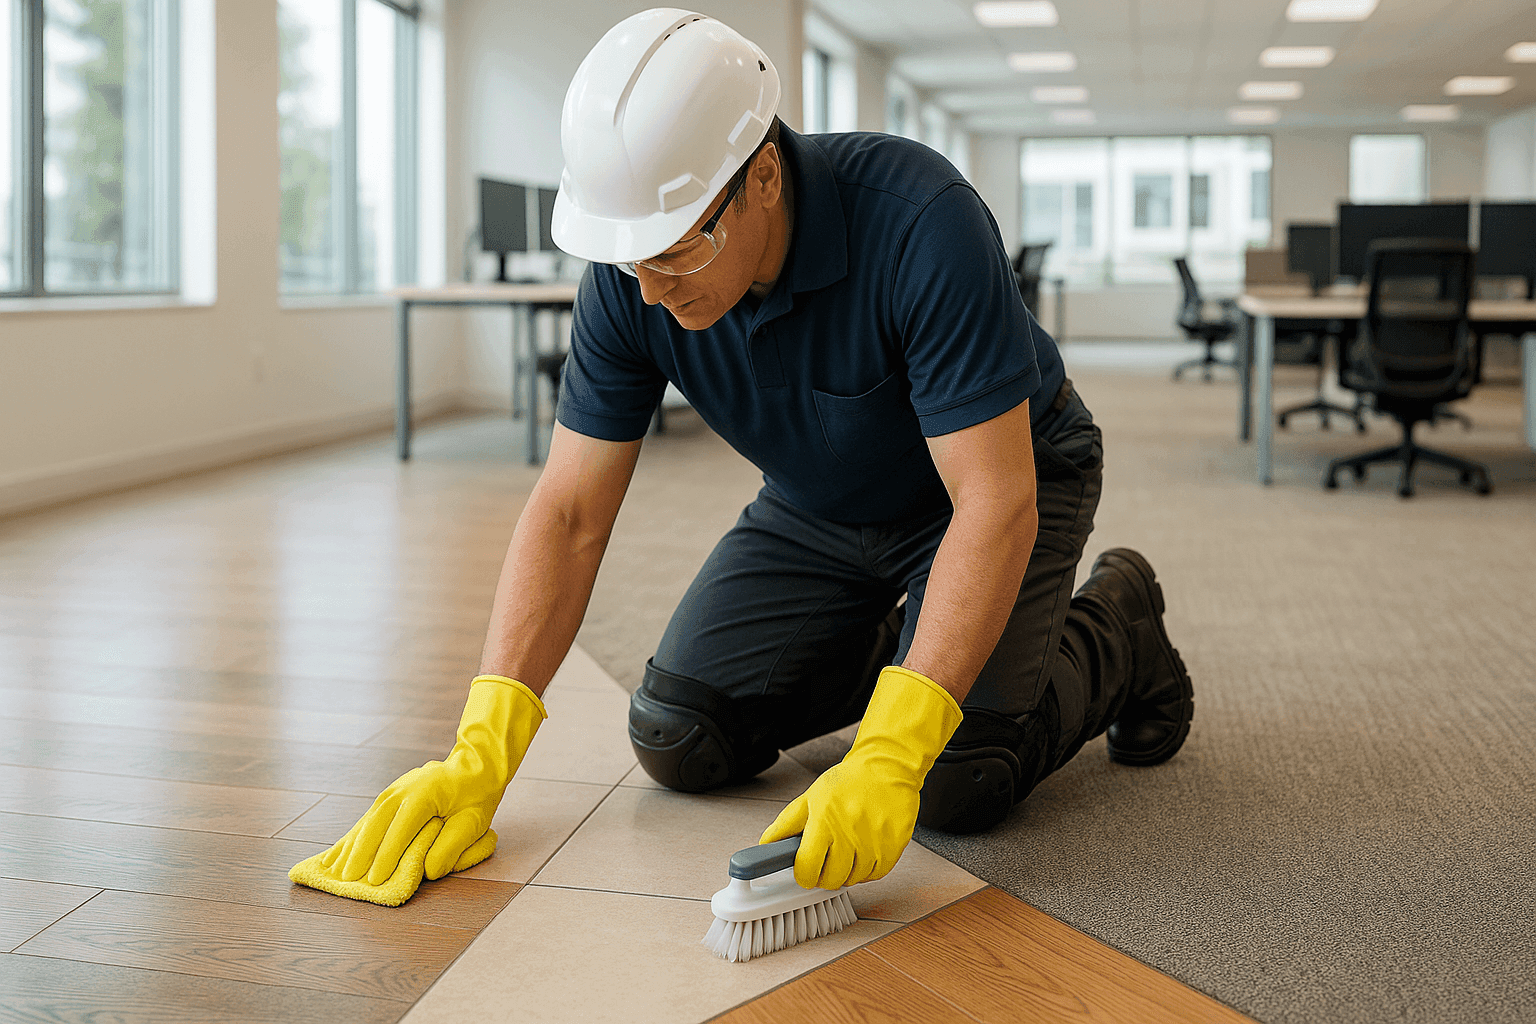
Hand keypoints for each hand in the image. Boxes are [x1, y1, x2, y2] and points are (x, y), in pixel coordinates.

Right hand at [320, 675, 546, 884]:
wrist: (474, 767)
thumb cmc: (476, 797)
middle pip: (377, 822)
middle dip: (361, 852)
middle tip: (349, 879)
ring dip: (351, 845)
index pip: (401, 827)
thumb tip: (427, 872)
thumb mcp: (474, 823)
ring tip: (335, 870)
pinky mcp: (389, 795)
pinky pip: (368, 817)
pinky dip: (353, 836)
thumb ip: (452, 847)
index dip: (386, 855)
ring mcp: (394, 789)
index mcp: (426, 793)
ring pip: (368, 819)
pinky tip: (338, 852)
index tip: (375, 879)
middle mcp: (404, 788)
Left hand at [760, 666, 961, 889]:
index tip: (805, 870)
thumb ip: (786, 824)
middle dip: (824, 874)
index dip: (803, 874)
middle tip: (826, 859)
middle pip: (831, 880)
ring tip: (848, 849)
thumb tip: (766, 845)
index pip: (807, 868)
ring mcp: (874, 843)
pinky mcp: (894, 848)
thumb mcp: (810, 797)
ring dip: (847, 871)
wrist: (886, 768)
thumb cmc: (848, 782)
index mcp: (825, 821)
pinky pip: (875, 875)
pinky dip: (867, 869)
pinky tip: (864, 850)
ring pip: (854, 880)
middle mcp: (850, 834)